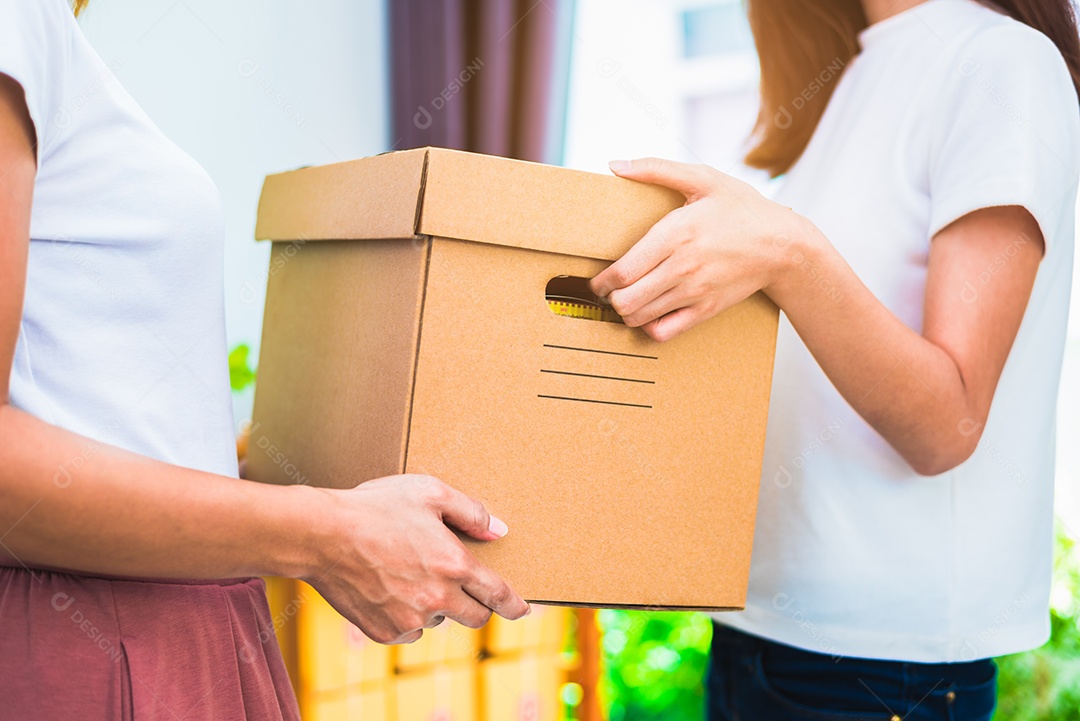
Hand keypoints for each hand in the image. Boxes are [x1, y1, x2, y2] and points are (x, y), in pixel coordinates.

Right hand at [305, 474, 528, 643]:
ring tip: (407, 572)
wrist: (322, 535)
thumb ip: (470, 511)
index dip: (514, 605)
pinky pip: (407, 630)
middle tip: (460, 586)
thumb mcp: (429, 492)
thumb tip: (498, 529)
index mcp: (455, 565)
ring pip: (436, 620)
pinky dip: (405, 615)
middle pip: (474, 617)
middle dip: (475, 605)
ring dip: (433, 604)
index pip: (498, 594)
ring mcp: (410, 618)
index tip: (522, 609)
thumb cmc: (376, 507)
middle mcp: (437, 598)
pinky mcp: (384, 631)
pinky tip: (388, 588)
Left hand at [590, 157, 800, 340]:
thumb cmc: (741, 209)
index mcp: (676, 234)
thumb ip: (656, 169)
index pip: (623, 272)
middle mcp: (682, 267)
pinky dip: (648, 327)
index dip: (601, 282)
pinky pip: (664, 332)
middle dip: (609, 298)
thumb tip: (615, 164)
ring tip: (627, 300)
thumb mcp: (703, 179)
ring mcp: (694, 292)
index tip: (598, 280)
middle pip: (626, 299)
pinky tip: (649, 313)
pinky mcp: (706, 310)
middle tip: (609, 290)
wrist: (783, 245)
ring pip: (640, 317)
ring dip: (625, 312)